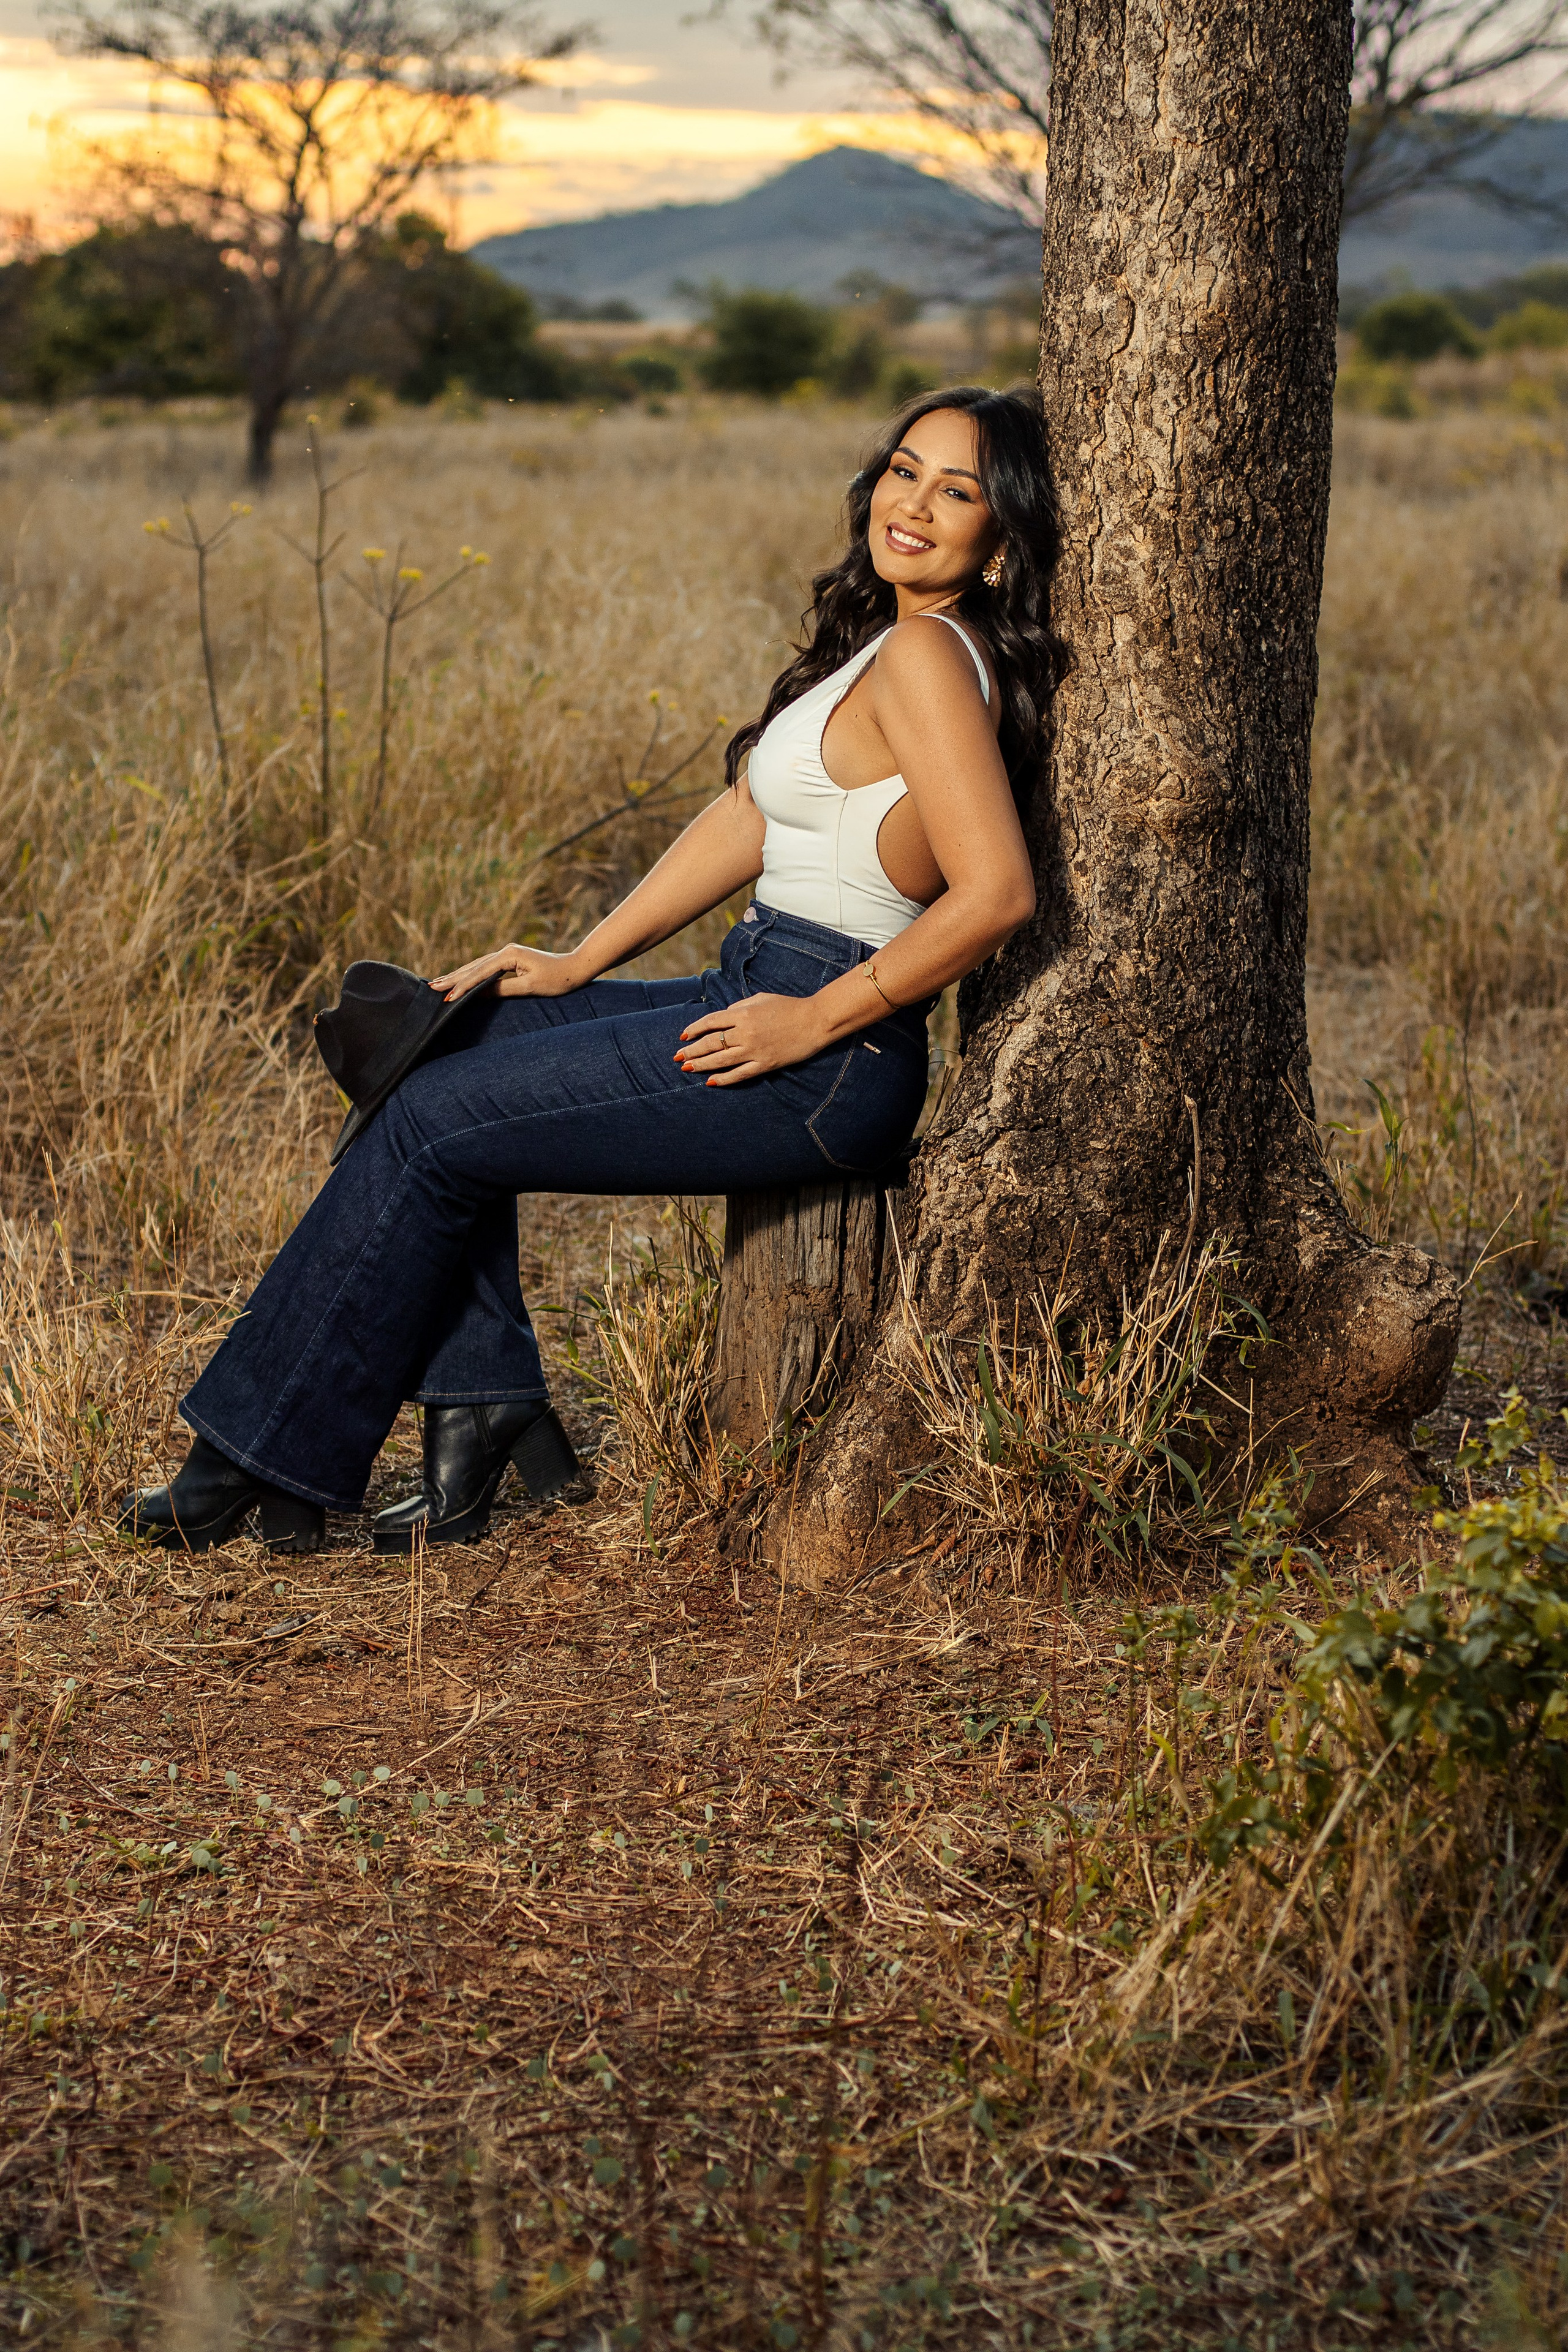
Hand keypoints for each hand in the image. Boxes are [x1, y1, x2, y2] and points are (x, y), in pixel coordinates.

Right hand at [428, 943, 585, 1001]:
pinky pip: (485, 967)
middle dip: (452, 978)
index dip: (463, 987)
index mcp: (508, 955)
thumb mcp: (531, 987)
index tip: (447, 998)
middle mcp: (505, 951)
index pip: (479, 974)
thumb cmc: (558, 979)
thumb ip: (503, 989)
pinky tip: (461, 978)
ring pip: (477, 966)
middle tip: (431, 988)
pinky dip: (471, 973)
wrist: (577, 967)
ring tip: (439, 983)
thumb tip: (479, 994)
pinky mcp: (510, 959)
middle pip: (473, 967)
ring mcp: (507, 954)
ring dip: (458, 975)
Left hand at [674, 992, 828, 1085]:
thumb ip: (740, 1007)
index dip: (694, 1029)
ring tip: (687, 1068)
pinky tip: (711, 1082)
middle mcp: (745, 1032)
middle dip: (691, 1050)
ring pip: (721, 1060)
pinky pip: (740, 1074)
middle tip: (677, 1057)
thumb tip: (723, 1017)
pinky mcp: (765, 1064)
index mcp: (743, 1013)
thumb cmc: (789, 1006)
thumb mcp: (761, 999)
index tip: (683, 1036)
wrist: (815, 1021)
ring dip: (701, 1065)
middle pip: (711, 1042)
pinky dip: (724, 1079)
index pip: (711, 1022)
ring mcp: (754, 1050)